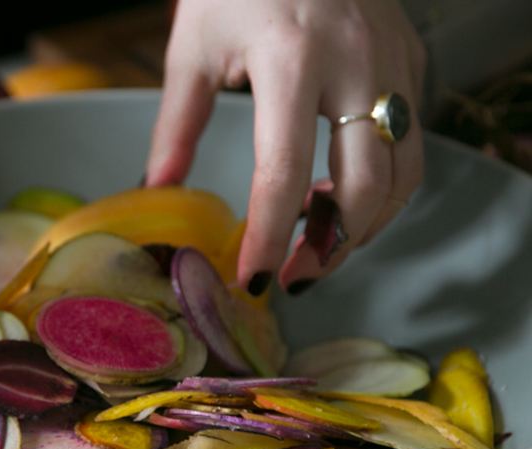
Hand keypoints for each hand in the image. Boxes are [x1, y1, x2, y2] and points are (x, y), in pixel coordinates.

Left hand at [145, 0, 425, 294]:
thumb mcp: (194, 48)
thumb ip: (178, 126)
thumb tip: (157, 188)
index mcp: (292, 60)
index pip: (284, 173)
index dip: (268, 236)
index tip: (252, 278)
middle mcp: (356, 64)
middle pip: (367, 187)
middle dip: (332, 247)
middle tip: (292, 274)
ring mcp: (394, 61)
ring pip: (404, 173)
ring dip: (366, 224)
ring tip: (318, 243)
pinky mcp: (412, 60)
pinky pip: (412, 142)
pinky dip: (384, 184)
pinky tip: (341, 195)